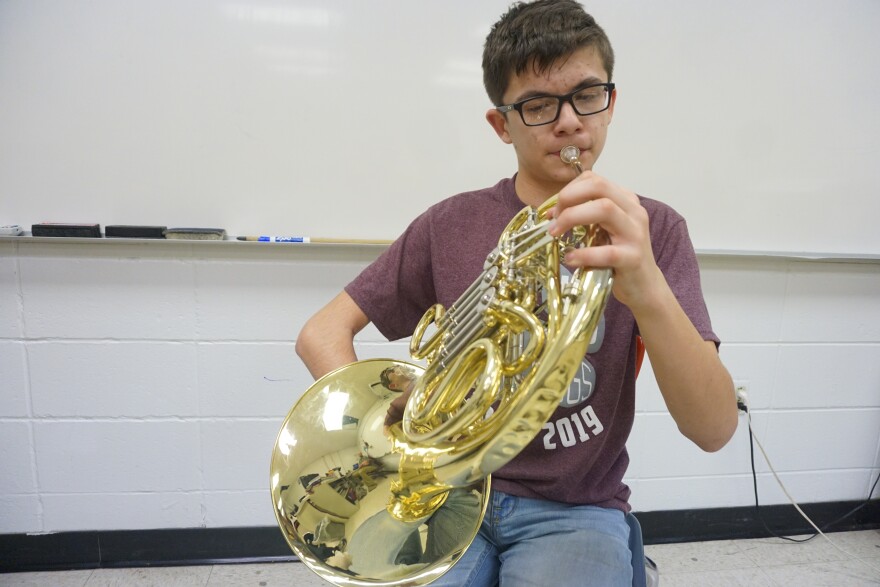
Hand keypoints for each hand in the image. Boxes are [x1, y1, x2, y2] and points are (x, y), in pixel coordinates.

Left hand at [547, 170, 663, 311]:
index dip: (568, 190)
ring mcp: (635, 234)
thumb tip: (553, 212)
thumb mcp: (604, 229)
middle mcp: (633, 211)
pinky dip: (583, 254)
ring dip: (572, 217)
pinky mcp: (633, 258)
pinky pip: (607, 251)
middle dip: (569, 197)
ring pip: (605, 209)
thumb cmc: (619, 256)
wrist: (645, 286)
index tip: (553, 209)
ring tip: (556, 233)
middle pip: (599, 186)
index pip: (594, 179)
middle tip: (553, 218)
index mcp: (625, 200)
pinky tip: (571, 258)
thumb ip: (585, 215)